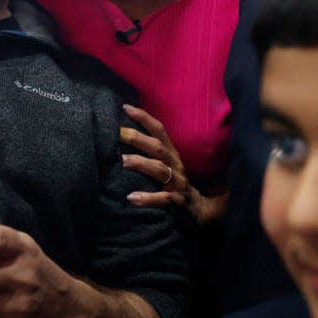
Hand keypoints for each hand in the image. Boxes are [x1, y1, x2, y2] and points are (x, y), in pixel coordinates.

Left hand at [119, 104, 226, 225]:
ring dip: (141, 164)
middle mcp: (175, 165)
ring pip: (160, 170)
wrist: (200, 210)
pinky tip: (132, 198)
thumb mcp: (166, 165)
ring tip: (122, 161)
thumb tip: (123, 137)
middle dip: (137, 138)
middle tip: (117, 133)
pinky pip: (164, 199)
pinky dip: (148, 198)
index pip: (159, 131)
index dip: (144, 118)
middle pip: (157, 148)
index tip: (125, 107)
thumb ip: (150, 152)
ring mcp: (177, 183)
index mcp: (171, 154)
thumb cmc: (175, 184)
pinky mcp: (178, 203)